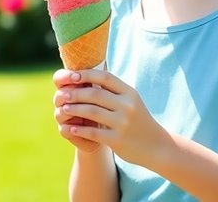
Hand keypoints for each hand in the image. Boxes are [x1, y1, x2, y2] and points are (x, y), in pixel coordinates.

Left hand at [53, 68, 168, 164]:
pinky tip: (70, 127)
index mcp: (129, 92)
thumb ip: (113, 89)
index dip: (86, 74)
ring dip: (74, 109)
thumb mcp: (131, 100)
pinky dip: (79, 129)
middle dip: (75, 93)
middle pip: (95, 94)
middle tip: (62, 94)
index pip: (105, 77)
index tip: (72, 76)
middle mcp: (127, 105)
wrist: (156, 146)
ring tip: (63, 109)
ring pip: (92, 111)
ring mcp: (123, 123)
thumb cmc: (137, 119)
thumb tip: (90, 70)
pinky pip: (93, 132)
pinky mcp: (118, 140)